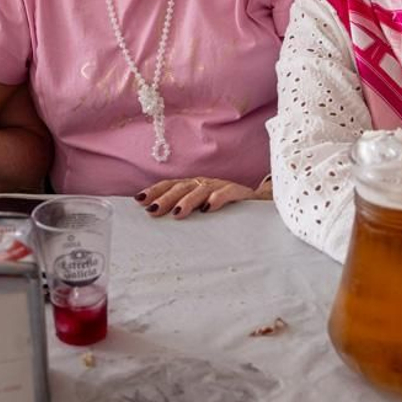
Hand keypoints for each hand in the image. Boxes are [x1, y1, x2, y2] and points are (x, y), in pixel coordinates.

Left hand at [134, 177, 265, 217]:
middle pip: (182, 187)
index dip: (155, 191)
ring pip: (201, 189)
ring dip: (188, 200)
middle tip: (152, 210)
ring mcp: (221, 186)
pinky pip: (228, 192)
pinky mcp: (240, 192)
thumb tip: (157, 218)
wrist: (262, 204)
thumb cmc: (227, 210)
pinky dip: (218, 198)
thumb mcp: (202, 210)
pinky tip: (209, 207)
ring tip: (177, 212)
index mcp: (194, 187)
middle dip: (166, 198)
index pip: (171, 185)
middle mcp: (205, 184)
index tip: (139, 200)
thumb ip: (185, 212)